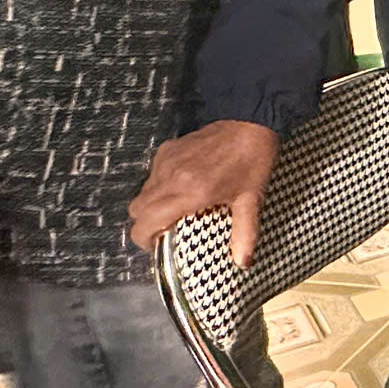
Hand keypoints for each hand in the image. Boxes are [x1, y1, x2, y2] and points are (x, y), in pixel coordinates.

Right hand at [127, 120, 280, 266]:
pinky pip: (151, 176)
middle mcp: (171, 177)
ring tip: (173, 212)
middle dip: (145, 225)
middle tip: (165, 231)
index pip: (145, 222)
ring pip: (141, 192)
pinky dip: (158, 188)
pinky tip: (179, 190)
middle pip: (135, 210)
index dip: (144, 239)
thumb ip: (245, 234)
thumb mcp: (251, 201)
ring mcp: (166, 161)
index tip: (158, 246)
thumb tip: (243, 263)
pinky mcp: (167, 150)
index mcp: (189, 193)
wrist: (250, 123)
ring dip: (151, 207)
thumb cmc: (253, 163)